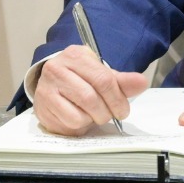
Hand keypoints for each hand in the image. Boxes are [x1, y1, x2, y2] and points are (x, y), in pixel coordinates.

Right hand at [32, 46, 149, 136]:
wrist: (52, 82)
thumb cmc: (80, 77)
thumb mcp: (101, 73)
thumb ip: (121, 80)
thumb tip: (142, 82)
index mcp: (76, 55)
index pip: (103, 79)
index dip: (117, 98)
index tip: (124, 110)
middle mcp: (57, 69)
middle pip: (91, 98)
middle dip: (106, 112)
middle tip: (111, 115)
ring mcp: (46, 89)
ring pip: (78, 115)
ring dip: (92, 120)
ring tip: (94, 115)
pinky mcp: (41, 108)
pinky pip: (67, 124)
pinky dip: (79, 126)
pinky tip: (80, 117)